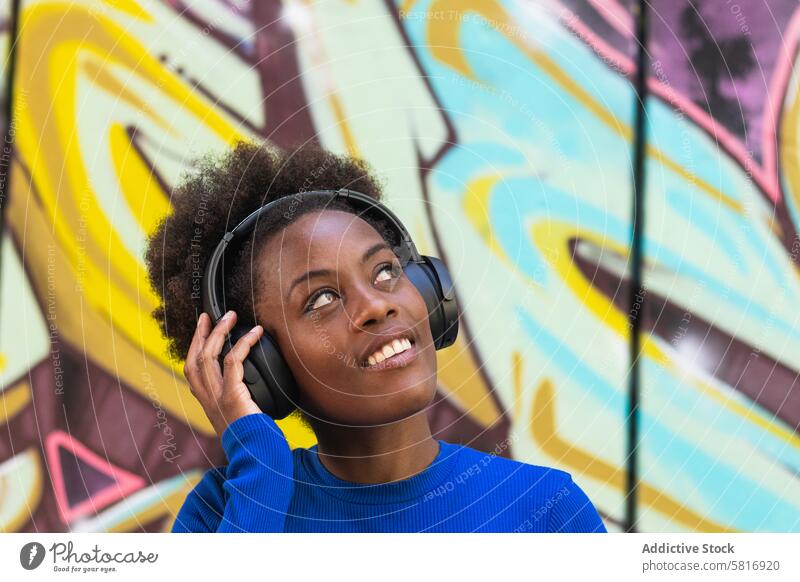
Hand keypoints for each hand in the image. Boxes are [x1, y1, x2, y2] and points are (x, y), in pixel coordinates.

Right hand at [183, 310, 263, 438]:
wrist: (256, 458)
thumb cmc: (254, 440)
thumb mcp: (239, 419)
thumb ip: (238, 403)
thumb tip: (251, 390)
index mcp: (206, 404)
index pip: (192, 370)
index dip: (194, 347)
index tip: (202, 328)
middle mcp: (207, 400)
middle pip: (196, 358)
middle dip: (202, 333)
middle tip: (211, 315)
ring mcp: (217, 397)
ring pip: (209, 355)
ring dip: (220, 332)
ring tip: (231, 316)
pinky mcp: (232, 396)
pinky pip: (234, 361)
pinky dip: (244, 343)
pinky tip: (255, 333)